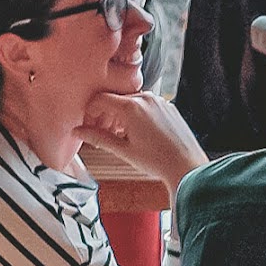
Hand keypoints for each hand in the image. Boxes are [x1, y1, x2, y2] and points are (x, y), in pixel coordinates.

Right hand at [77, 83, 200, 175]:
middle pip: (114, 99)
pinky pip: (145, 105)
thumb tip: (78, 132)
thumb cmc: (158, 161)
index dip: (89, 112)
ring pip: (129, 101)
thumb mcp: (123, 150)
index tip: (87, 125)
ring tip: (118, 136)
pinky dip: (135, 114)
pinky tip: (135, 133)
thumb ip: (98, 137)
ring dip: (119, 115)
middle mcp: (146, 98)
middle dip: (104, 114)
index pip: (99, 99)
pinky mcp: (168, 106)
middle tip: (100, 133)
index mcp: (132, 107)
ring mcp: (159, 101)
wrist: (187, 166)